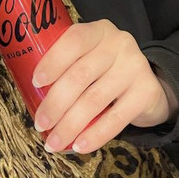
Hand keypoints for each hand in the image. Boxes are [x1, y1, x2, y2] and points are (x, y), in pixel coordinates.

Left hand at [32, 19, 178, 153]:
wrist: (148, 84)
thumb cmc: (104, 71)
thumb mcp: (89, 56)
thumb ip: (68, 64)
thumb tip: (31, 93)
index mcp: (97, 31)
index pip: (73, 41)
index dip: (53, 61)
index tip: (35, 82)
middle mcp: (118, 43)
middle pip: (80, 75)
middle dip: (55, 103)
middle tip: (40, 124)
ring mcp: (135, 66)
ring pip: (94, 100)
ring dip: (70, 125)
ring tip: (54, 143)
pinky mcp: (146, 92)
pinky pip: (116, 118)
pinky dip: (95, 135)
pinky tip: (79, 146)